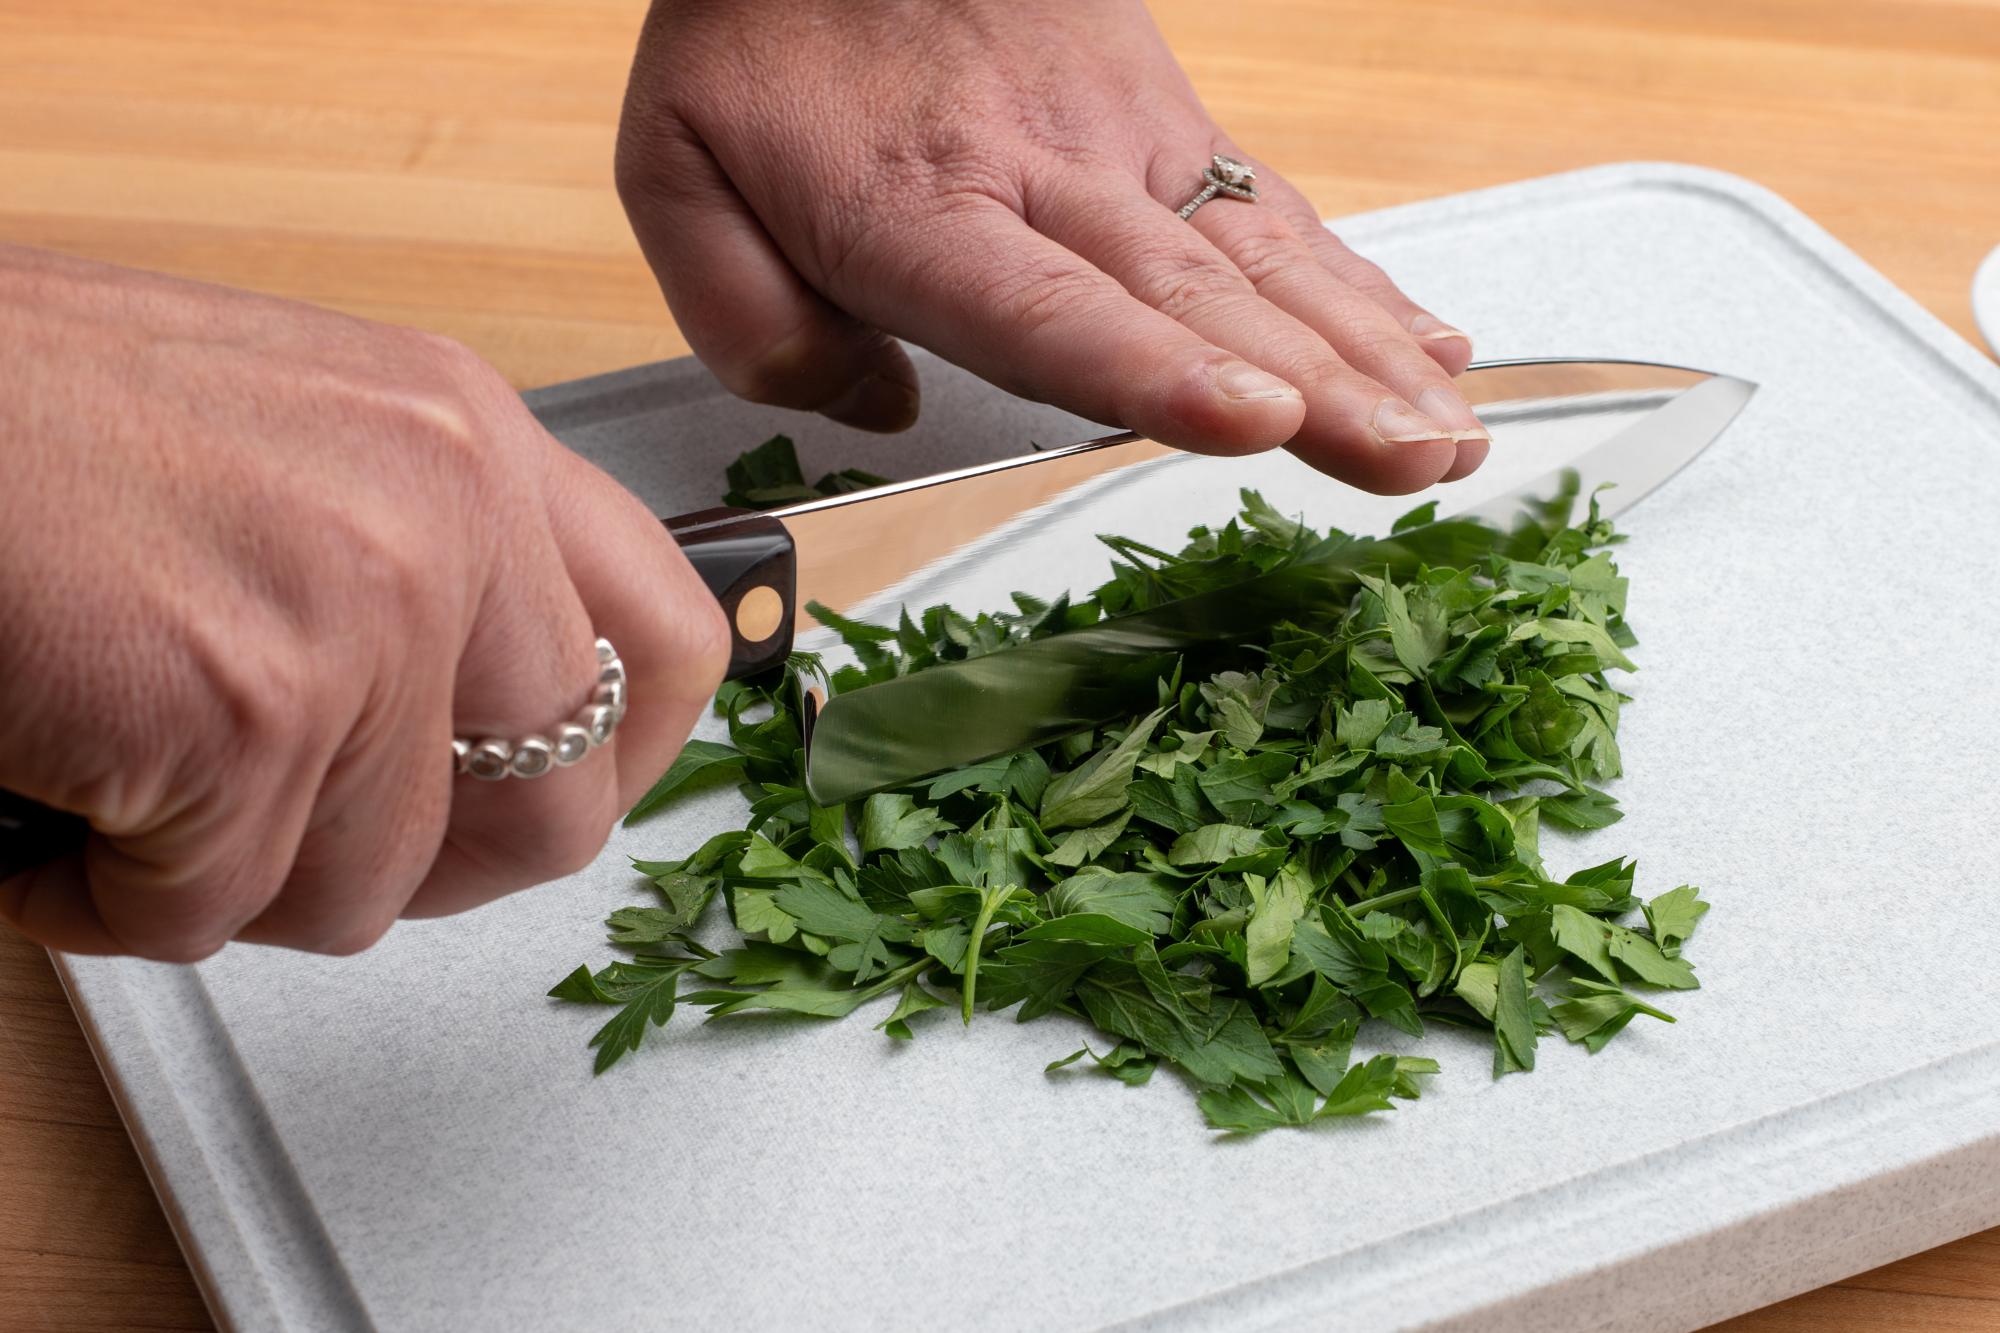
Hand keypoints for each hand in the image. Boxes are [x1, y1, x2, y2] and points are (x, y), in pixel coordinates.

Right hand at [0, 246, 728, 959]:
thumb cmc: (24, 422)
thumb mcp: (290, 441)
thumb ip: (416, 560)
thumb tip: (489, 717)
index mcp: (466, 435)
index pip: (663, 641)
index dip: (623, 759)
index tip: (555, 798)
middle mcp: (445, 511)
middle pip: (553, 811)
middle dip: (423, 868)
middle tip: (303, 844)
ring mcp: (359, 611)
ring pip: (367, 887)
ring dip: (230, 878)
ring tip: (130, 788)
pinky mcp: (242, 710)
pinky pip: (207, 914)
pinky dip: (106, 902)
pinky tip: (54, 808)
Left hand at [616, 0, 1485, 493]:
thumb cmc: (757, 37)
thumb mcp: (675, 175)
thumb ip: (756, 326)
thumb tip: (880, 409)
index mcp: (918, 210)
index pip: (1051, 307)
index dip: (1157, 371)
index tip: (1261, 419)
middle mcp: (1042, 178)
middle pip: (1193, 296)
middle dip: (1319, 387)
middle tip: (1414, 461)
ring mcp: (1120, 140)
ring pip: (1262, 257)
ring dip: (1366, 350)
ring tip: (1448, 430)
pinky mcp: (1163, 113)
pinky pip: (1275, 206)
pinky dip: (1360, 279)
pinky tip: (1430, 337)